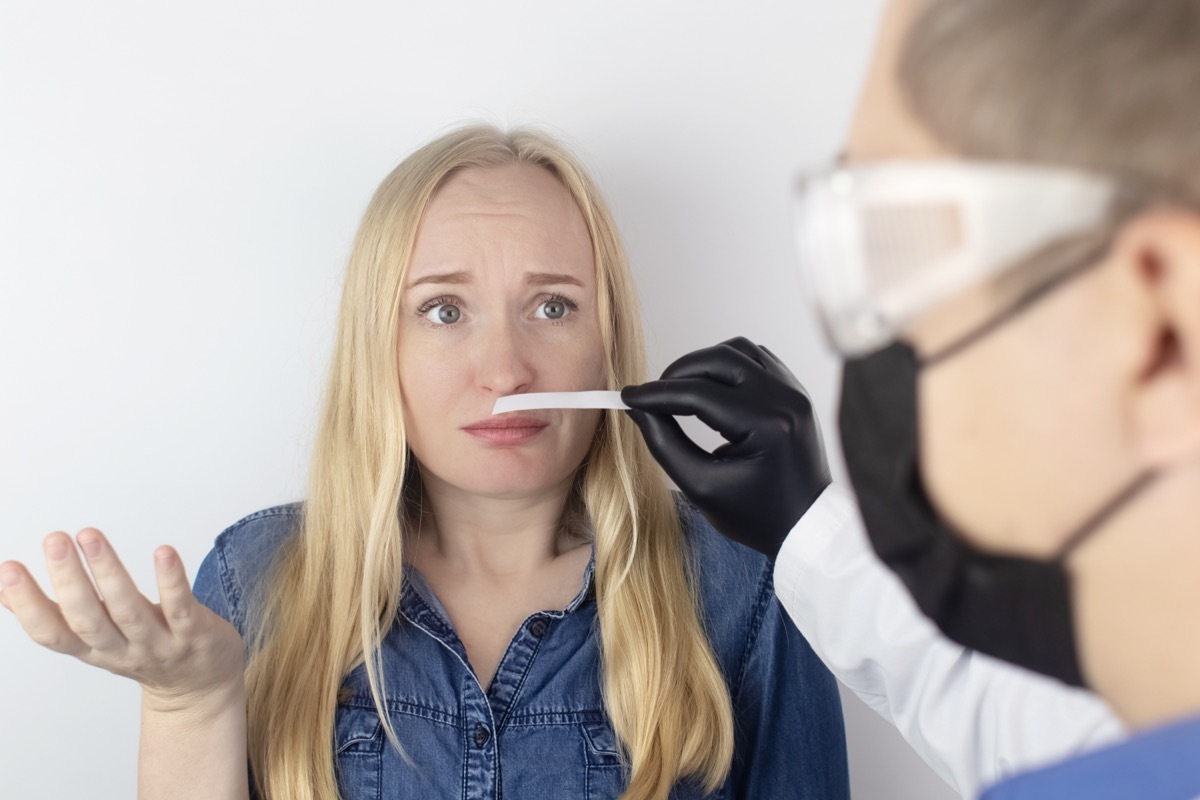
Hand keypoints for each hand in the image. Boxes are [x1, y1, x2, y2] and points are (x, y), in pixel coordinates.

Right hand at [0, 529, 243, 712]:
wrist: (201, 688)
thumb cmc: (142, 652)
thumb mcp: (93, 641)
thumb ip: (54, 617)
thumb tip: (3, 589)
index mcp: (91, 650)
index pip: (51, 633)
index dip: (27, 605)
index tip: (8, 569)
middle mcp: (121, 649)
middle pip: (88, 619)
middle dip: (68, 580)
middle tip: (53, 540)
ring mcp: (159, 644)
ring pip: (130, 611)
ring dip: (109, 572)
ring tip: (90, 536)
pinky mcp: (194, 634)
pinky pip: (181, 607)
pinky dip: (171, 581)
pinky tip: (163, 551)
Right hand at [622, 337, 830, 557]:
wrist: (806, 524)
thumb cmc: (755, 515)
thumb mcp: (701, 487)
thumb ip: (665, 443)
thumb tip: (637, 408)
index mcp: (767, 427)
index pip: (699, 394)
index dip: (657, 394)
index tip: (628, 397)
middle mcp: (786, 398)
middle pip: (717, 360)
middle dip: (677, 374)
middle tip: (653, 397)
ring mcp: (794, 390)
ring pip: (736, 350)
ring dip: (702, 364)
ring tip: (680, 391)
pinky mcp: (795, 389)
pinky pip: (755, 357)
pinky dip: (727, 365)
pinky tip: (710, 388)